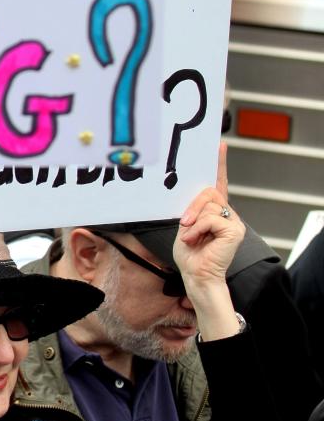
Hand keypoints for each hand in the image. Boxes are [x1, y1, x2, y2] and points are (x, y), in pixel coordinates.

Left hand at [173, 144, 244, 288]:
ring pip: (208, 205)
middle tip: (184, 224)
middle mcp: (227, 214)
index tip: (219, 145)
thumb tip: (191, 197)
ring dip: (193, 222)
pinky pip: (211, 218)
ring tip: (191, 238)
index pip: (219, 183)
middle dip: (192, 207)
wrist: (196, 276)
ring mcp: (234, 221)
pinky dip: (199, 229)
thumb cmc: (190, 255)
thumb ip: (192, 210)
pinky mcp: (235, 230)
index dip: (219, 164)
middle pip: (208, 192)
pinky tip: (197, 240)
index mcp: (215, 211)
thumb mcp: (186, 226)